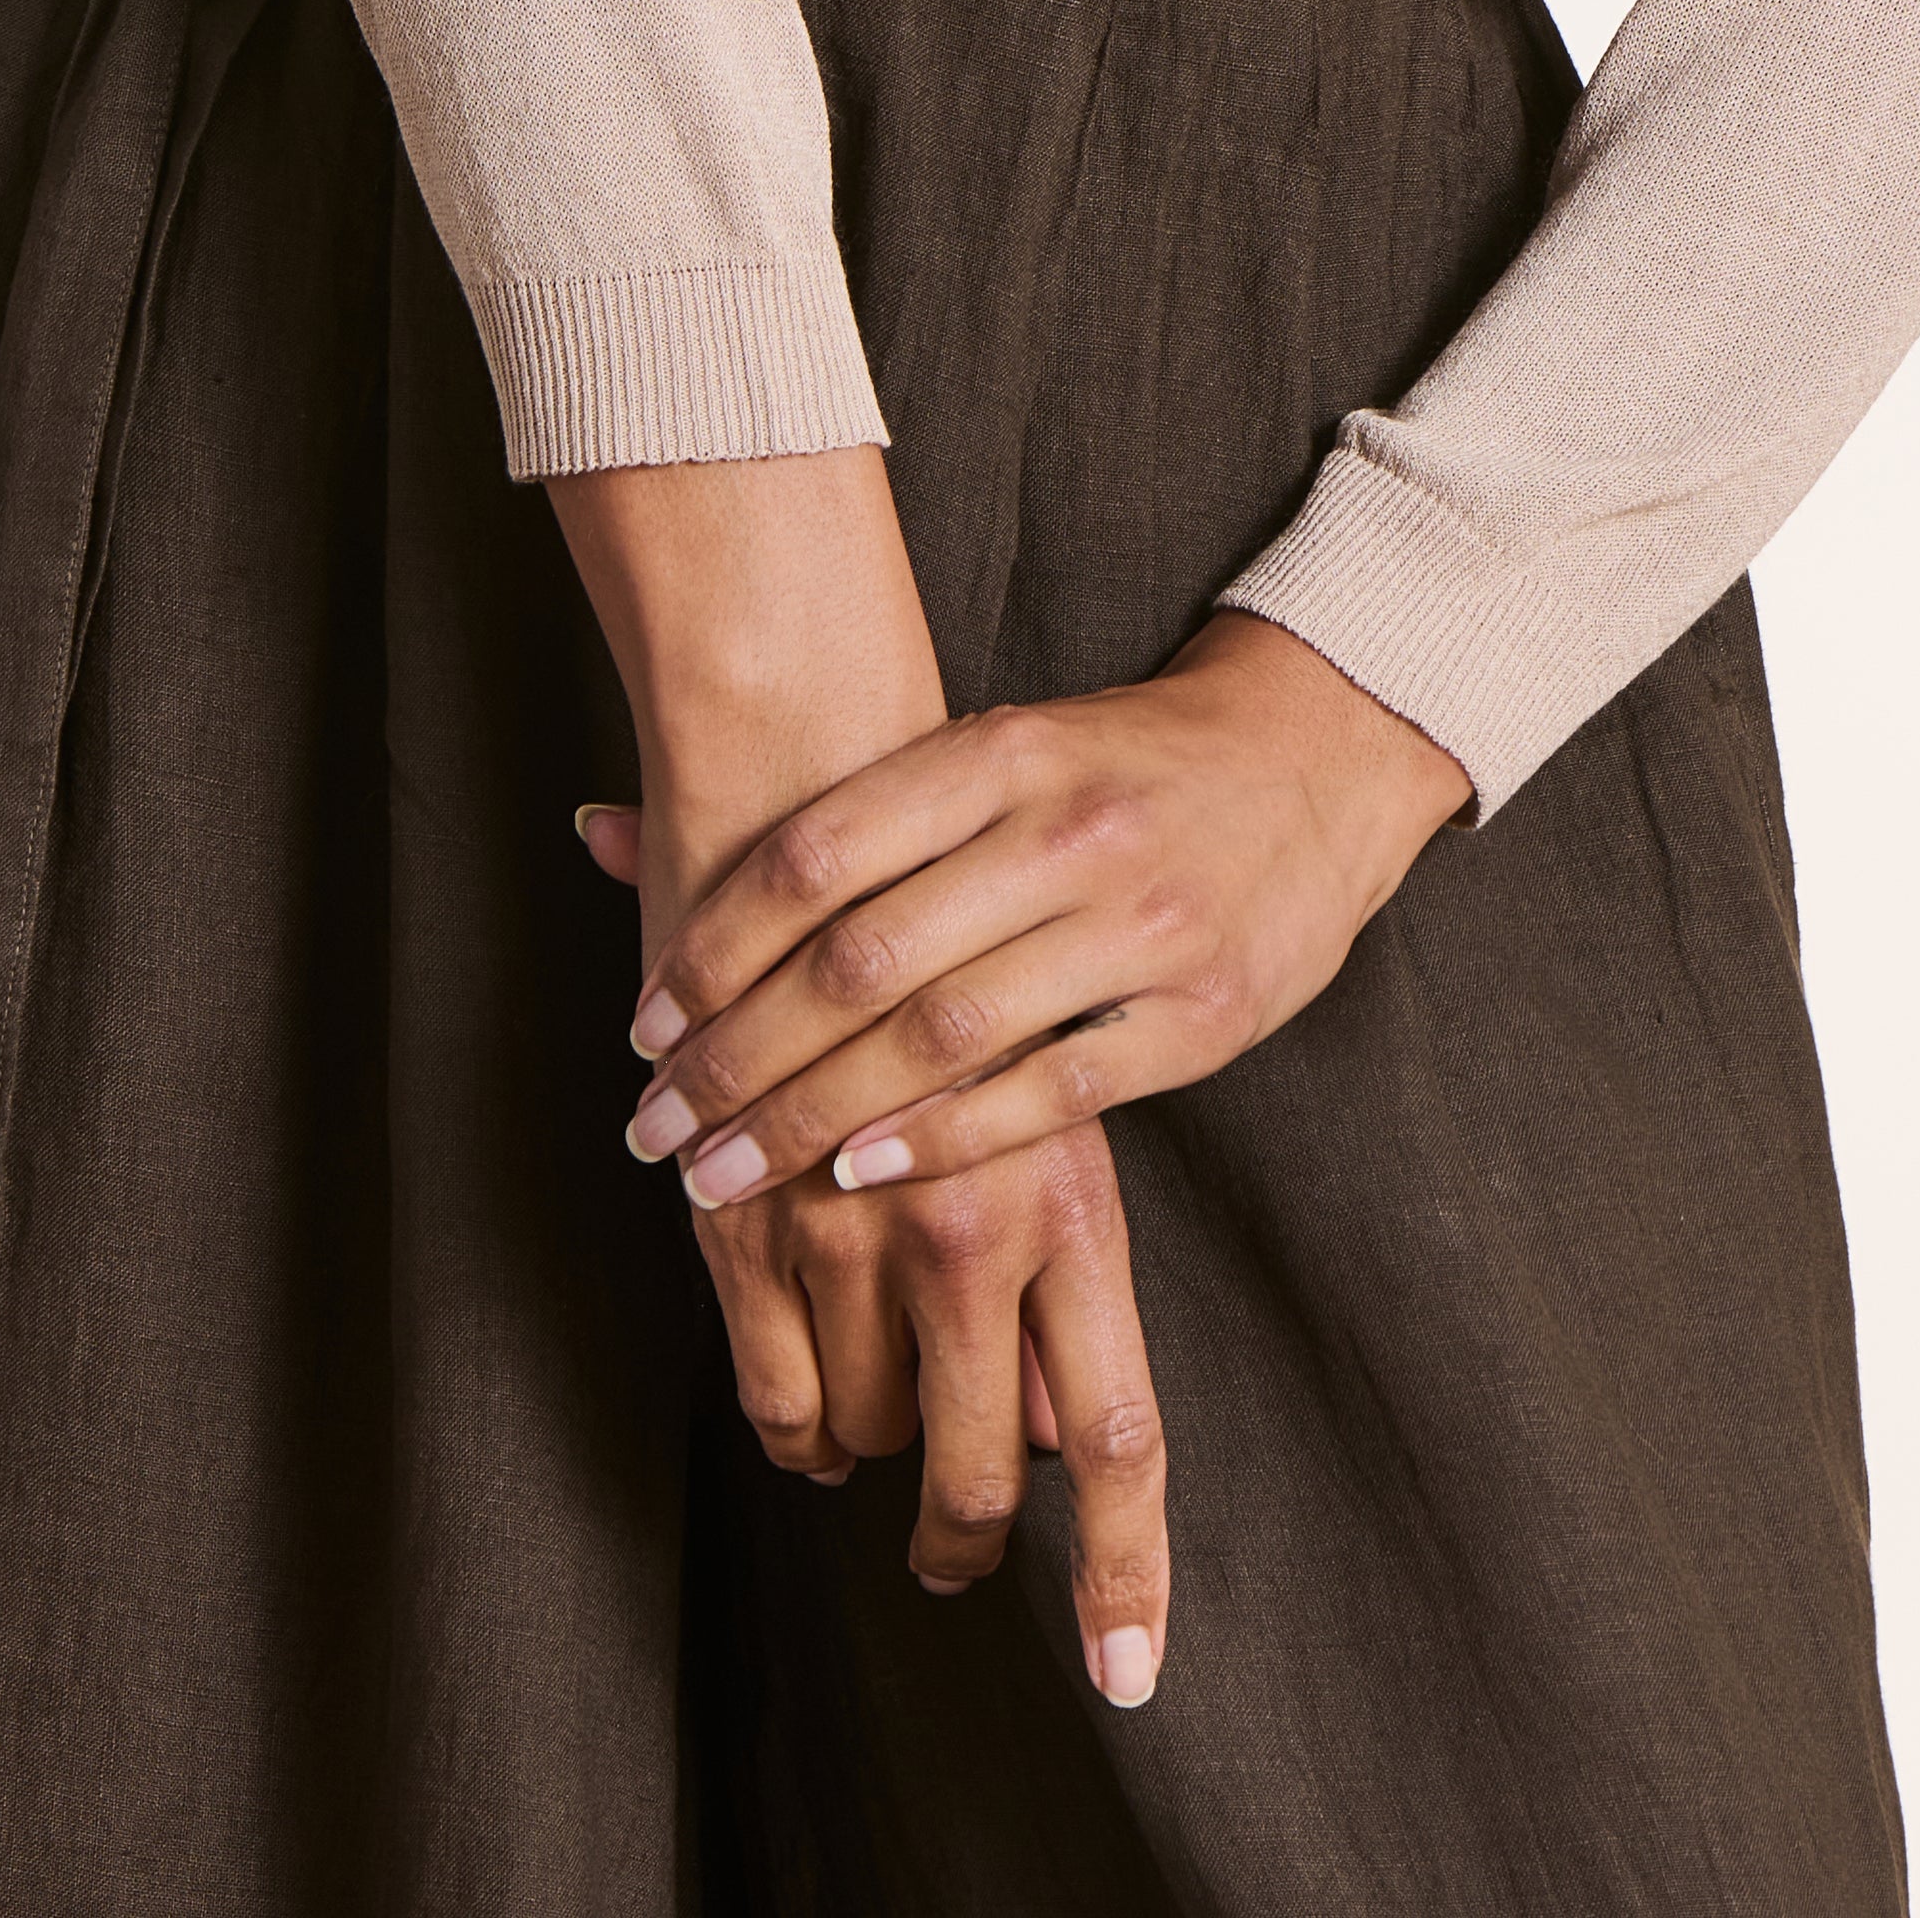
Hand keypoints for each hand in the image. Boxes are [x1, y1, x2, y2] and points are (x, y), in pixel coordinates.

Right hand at [582, 808, 1168, 1692]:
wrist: (837, 770)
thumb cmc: (987, 924)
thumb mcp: (1061, 1047)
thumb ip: (1057, 1209)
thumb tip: (1089, 1375)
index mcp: (1073, 1195)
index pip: (1121, 1428)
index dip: (1129, 1566)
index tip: (1134, 1675)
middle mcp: (982, 1228)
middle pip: (1000, 1464)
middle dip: (979, 1547)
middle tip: (960, 1576)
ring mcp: (864, 1234)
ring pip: (876, 1431)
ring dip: (867, 1475)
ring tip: (865, 1490)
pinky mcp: (761, 1227)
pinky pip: (774, 1383)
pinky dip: (784, 1420)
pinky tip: (798, 1436)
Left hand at [611, 612, 1470, 1209]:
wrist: (1321, 751)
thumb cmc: (1124, 760)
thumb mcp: (996, 743)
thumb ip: (835, 807)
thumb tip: (598, 827)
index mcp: (1003, 752)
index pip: (819, 855)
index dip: (714, 948)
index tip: (645, 1024)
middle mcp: (1065, 830)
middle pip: (860, 962)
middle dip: (739, 1060)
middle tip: (655, 1129)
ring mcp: (1137, 922)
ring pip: (941, 1038)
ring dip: (812, 1119)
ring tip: (723, 1176)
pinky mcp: (1197, 1011)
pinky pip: (1049, 1092)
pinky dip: (943, 1140)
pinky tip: (862, 1173)